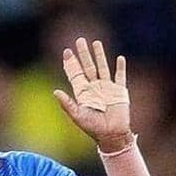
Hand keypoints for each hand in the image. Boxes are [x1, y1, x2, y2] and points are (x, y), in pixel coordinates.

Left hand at [54, 38, 132, 152]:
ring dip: (100, 55)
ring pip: (102, 68)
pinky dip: (120, 68)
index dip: (71, 63)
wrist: (111, 136)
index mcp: (83, 93)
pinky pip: (120, 77)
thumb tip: (55, 91)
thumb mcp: (77, 116)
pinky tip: (119, 58)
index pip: (76, 74)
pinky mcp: (120, 92)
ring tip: (96, 43)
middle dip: (83, 54)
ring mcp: (107, 88)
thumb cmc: (93, 128)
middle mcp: (94, 88)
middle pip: (88, 66)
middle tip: (79, 40)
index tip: (67, 52)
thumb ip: (67, 104)